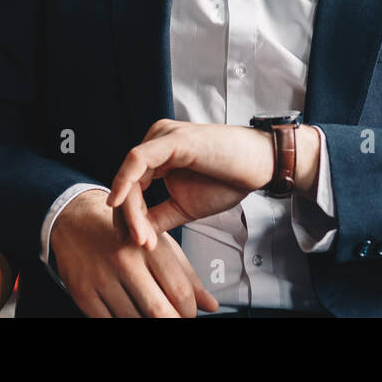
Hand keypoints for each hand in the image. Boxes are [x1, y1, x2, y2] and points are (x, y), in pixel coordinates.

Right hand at [51, 188, 218, 316]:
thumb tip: (211, 306)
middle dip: (172, 322)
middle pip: (158, 310)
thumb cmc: (126, 234)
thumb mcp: (160, 246)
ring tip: (152, 316)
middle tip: (175, 320)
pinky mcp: (82, 293)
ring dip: (147, 325)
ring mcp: (101, 278)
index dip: (189, 311)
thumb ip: (187, 276)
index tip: (189, 315)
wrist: (77, 221)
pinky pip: (108, 322)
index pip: (179, 290)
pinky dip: (124, 324)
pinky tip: (131, 316)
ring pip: (134, 320)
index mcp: (150, 246)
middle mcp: (125, 260)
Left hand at [107, 120, 273, 247]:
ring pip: (130, 175)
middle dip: (129, 216)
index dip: (131, 217)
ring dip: (131, 209)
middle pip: (128, 181)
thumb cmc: (228, 180)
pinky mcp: (172, 139)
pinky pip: (138, 160)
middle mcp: (156, 140)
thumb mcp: (184, 207)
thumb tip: (132, 236)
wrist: (260, 166)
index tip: (142, 244)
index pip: (132, 186)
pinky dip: (126, 184)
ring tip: (143, 237)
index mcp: (158, 155)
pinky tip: (120, 204)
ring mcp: (163, 137)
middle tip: (140, 244)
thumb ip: (158, 218)